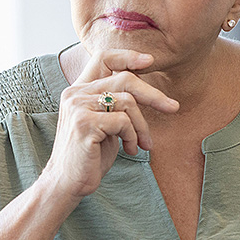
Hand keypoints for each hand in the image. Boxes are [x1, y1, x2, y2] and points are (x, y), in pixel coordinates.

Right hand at [42, 49, 178, 198]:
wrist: (67, 183)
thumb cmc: (90, 156)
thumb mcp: (106, 124)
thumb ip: (116, 104)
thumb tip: (147, 89)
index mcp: (78, 90)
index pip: (103, 57)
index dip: (128, 56)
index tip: (150, 61)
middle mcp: (75, 93)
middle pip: (124, 78)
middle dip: (153, 94)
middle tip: (172, 107)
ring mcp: (78, 107)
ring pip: (127, 102)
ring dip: (142, 126)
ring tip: (143, 143)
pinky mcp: (84, 124)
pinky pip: (123, 121)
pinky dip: (133, 136)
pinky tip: (130, 150)